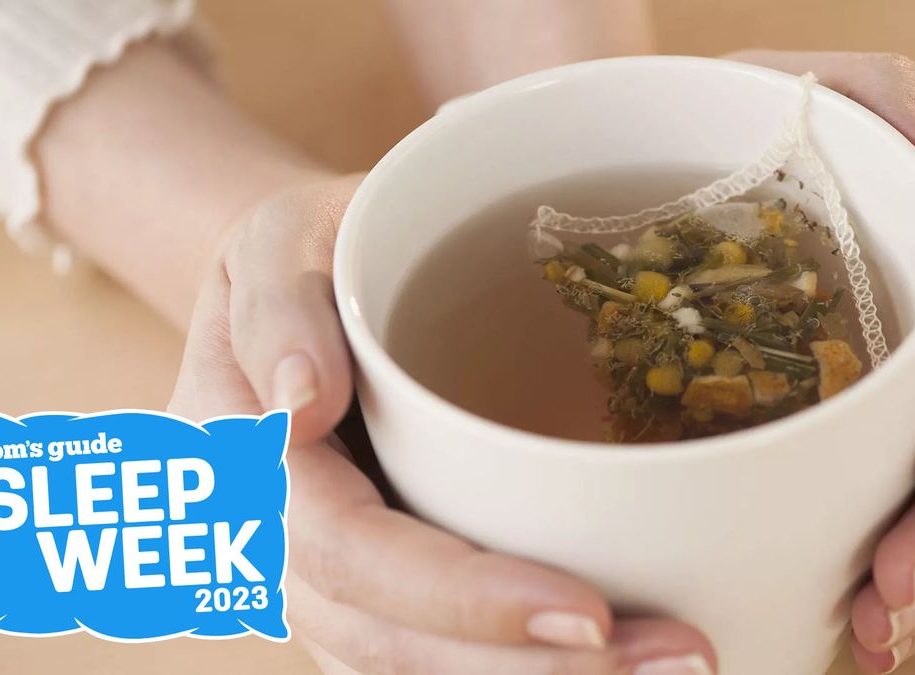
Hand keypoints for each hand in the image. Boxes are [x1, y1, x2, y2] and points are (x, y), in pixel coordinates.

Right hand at [166, 177, 717, 673]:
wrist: (287, 294)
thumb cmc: (301, 255)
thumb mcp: (277, 241)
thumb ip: (276, 308)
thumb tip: (299, 409)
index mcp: (235, 462)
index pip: (348, 551)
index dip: (461, 598)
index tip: (587, 613)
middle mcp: (265, 546)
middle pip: (387, 641)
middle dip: (528, 670)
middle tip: (678, 658)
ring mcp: (313, 578)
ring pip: (406, 671)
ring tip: (672, 668)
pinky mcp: (366, 588)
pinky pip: (425, 658)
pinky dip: (510, 671)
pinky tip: (610, 666)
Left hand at [726, 51, 914, 670]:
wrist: (644, 165)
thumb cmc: (720, 120)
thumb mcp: (789, 85)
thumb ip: (883, 97)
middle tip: (895, 591)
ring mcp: (874, 395)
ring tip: (877, 633)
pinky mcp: (820, 437)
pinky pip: (870, 514)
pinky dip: (870, 577)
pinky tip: (851, 630)